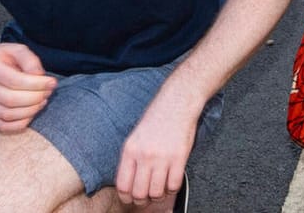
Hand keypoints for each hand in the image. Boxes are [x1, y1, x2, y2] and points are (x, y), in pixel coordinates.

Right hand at [0, 42, 56, 133]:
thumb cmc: (2, 57)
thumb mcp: (16, 49)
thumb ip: (30, 60)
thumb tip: (40, 76)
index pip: (14, 80)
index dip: (37, 84)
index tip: (52, 82)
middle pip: (10, 100)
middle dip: (35, 98)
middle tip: (48, 92)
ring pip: (7, 115)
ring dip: (30, 111)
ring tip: (42, 101)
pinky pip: (2, 126)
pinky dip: (20, 124)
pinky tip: (31, 113)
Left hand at [114, 90, 201, 207]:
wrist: (177, 102)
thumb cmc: (156, 119)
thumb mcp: (135, 137)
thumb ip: (131, 159)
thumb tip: (130, 184)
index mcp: (130, 150)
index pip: (123, 186)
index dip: (126, 198)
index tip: (130, 200)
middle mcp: (144, 155)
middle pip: (139, 193)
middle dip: (141, 202)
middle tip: (145, 200)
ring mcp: (162, 157)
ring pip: (156, 193)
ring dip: (158, 197)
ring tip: (160, 191)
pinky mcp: (179, 157)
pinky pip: (174, 185)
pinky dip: (172, 189)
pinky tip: (171, 183)